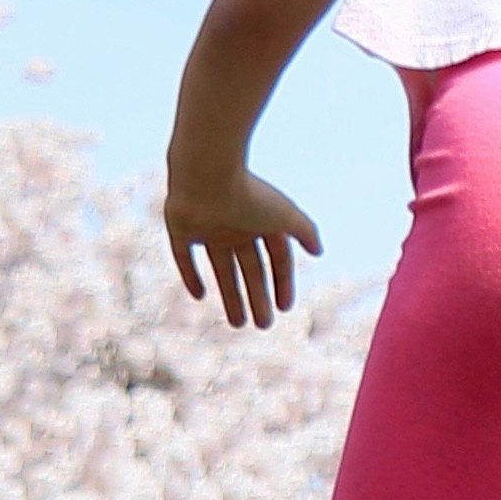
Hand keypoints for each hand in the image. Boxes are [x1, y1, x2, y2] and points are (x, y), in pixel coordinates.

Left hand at [163, 155, 320, 330]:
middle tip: (264, 325)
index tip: (284, 309)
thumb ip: (305, 231)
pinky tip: (200, 296)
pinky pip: (184, 257)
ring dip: (230, 295)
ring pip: (221, 268)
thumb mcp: (284, 215)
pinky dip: (191, 275)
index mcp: (261, 219)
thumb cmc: (249, 193)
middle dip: (257, 297)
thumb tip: (319, 251)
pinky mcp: (181, 229)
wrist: (206, 174)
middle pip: (250, 267)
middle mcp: (236, 225)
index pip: (276, 256)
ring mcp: (208, 227)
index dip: (282, 283)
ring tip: (238, 324)